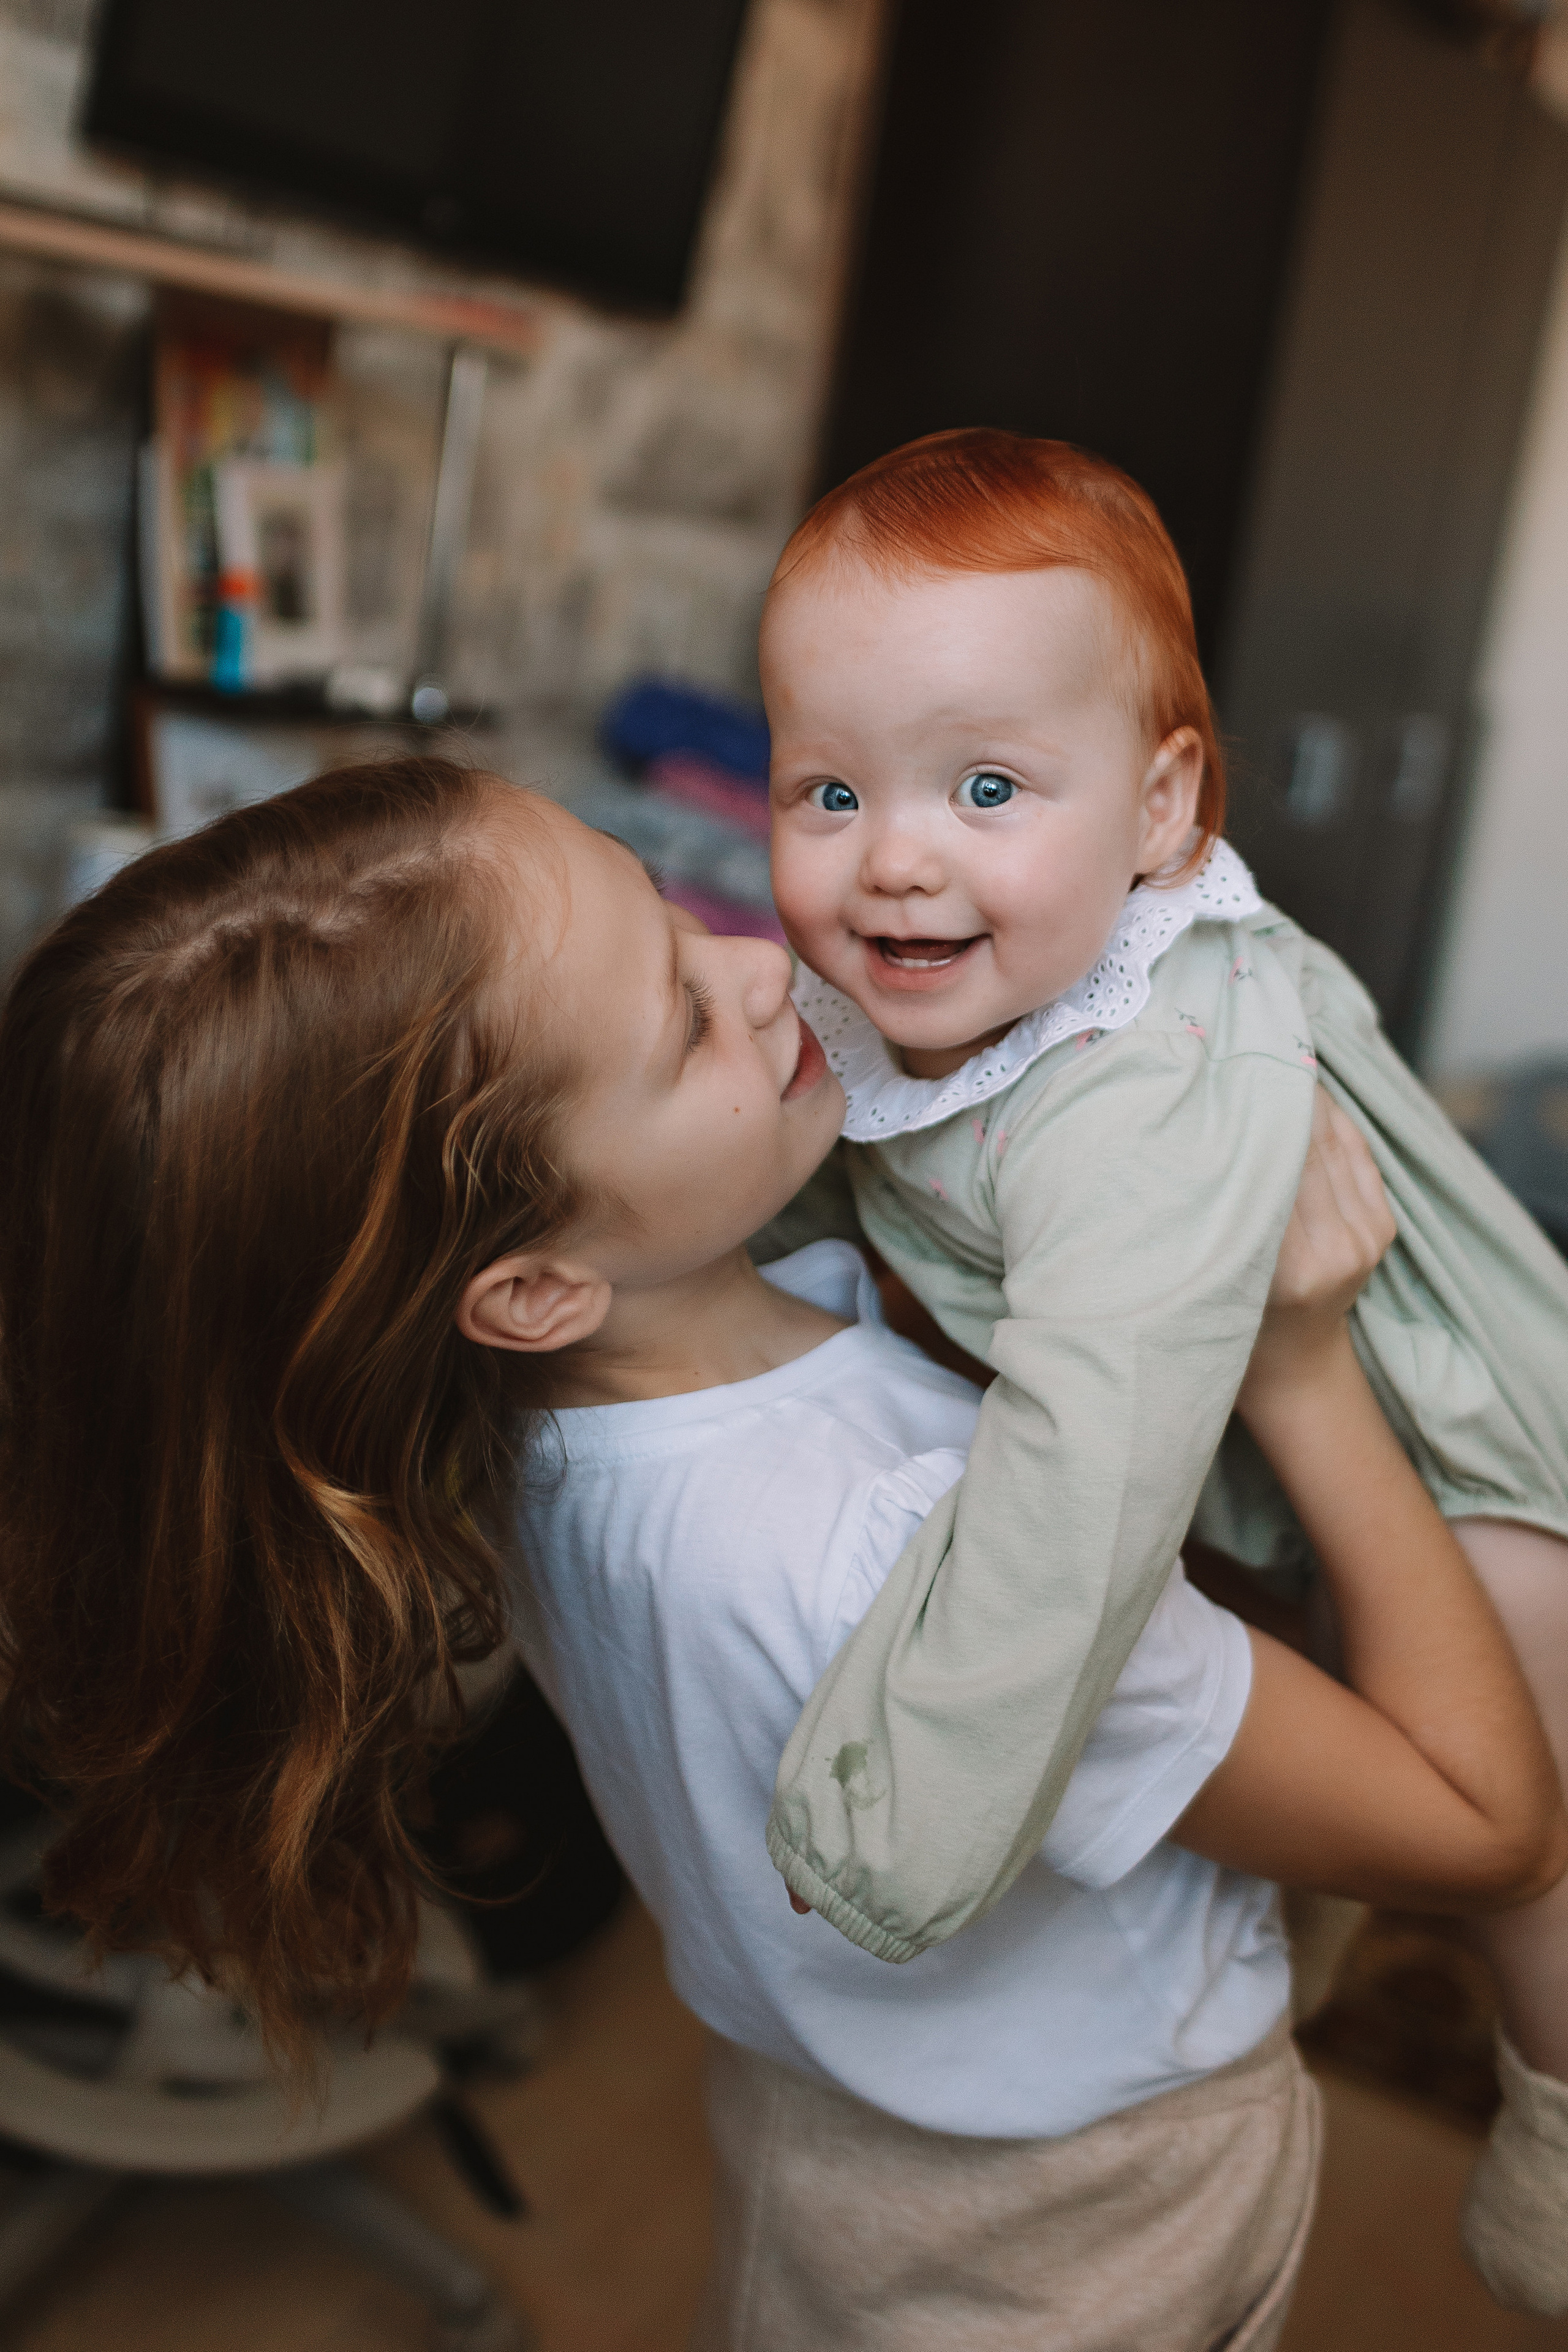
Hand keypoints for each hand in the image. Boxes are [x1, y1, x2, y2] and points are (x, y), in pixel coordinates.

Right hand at [1238, 1090, 1394, 1416]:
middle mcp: (1336, 1251)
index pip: (1274, 1168)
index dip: (1251, 1114)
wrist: (1295, 1366)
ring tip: (1270, 1062)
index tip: (1222, 1071)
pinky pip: (1356, 1153)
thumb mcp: (1211, 1274)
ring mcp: (1366, 1239)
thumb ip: (1218, 1211)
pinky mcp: (1382, 1228)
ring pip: (1332, 1142)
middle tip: (1242, 1052)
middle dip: (1275, 1097)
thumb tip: (1213, 1121)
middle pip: (1306, 1147)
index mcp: (1288, 1270)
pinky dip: (1331, 1120)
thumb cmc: (1232, 1323)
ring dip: (1303, 1100)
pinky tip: (1305, 1094)